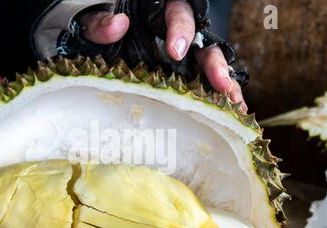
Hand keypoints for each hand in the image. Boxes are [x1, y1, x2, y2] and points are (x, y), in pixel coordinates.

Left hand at [80, 0, 246, 111]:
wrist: (93, 50)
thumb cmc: (96, 32)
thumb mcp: (91, 24)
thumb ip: (99, 23)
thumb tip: (118, 24)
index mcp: (159, 12)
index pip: (178, 13)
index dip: (181, 30)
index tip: (176, 51)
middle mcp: (178, 34)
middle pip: (204, 44)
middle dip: (214, 64)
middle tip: (221, 84)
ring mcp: (183, 57)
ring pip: (210, 66)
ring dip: (224, 86)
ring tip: (235, 106)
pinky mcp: (183, 76)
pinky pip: (204, 85)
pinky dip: (217, 100)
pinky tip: (230, 114)